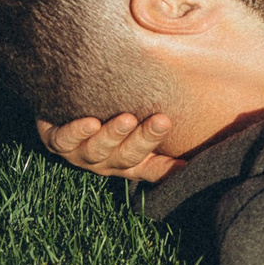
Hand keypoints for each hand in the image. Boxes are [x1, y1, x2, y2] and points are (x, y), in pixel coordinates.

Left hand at [38, 113, 186, 182]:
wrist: (63, 99)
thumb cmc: (111, 108)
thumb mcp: (141, 118)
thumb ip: (167, 122)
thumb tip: (207, 114)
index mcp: (129, 161)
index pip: (152, 165)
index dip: (169, 165)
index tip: (188, 159)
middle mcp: (105, 161)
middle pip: (126, 157)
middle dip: (144, 140)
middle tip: (161, 120)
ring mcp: (80, 152)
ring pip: (96, 152)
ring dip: (112, 136)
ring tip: (126, 119)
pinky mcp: (55, 140)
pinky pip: (64, 140)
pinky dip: (76, 132)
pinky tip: (89, 121)